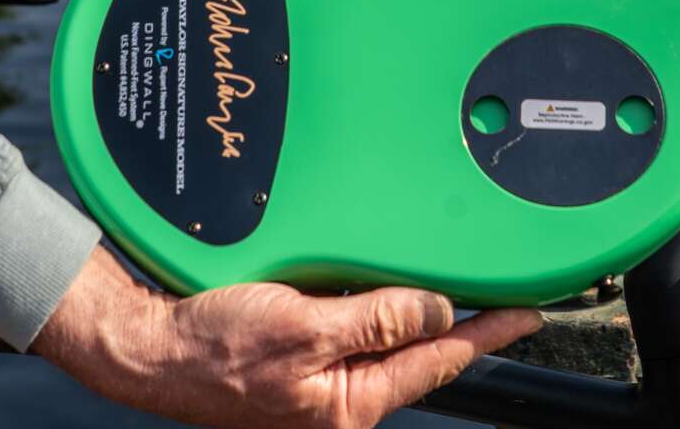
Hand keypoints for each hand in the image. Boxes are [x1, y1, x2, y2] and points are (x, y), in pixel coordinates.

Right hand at [33, 242, 540, 428]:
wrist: (149, 346)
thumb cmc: (213, 348)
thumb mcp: (301, 329)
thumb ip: (373, 319)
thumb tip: (436, 310)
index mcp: (351, 401)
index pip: (440, 359)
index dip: (489, 331)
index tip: (530, 311)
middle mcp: (343, 394)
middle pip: (421, 351)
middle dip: (463, 321)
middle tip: (505, 289)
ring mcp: (322, 376)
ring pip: (388, 335)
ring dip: (419, 307)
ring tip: (454, 280)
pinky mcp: (300, 353)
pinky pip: (354, 324)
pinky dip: (376, 300)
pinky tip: (382, 278)